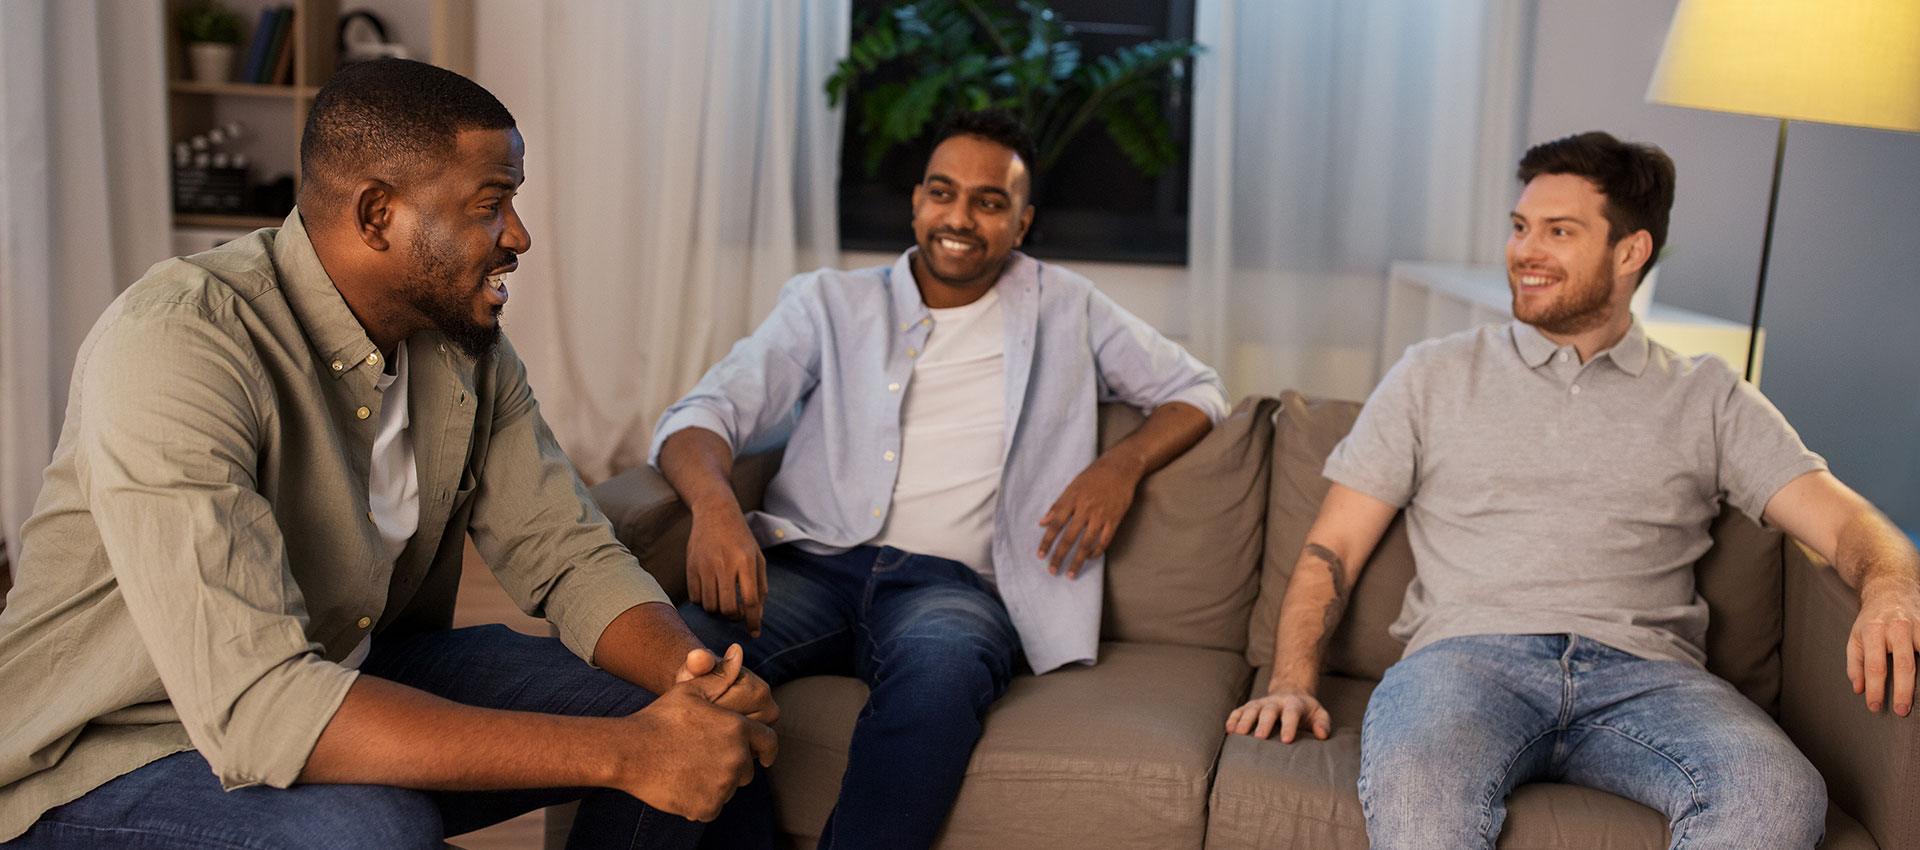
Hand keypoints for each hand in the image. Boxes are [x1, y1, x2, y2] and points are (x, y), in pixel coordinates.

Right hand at [614, 648, 778, 820]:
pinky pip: (712, 806)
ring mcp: (723, 785)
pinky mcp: (708, 806)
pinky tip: (681, 786)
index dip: (767, 749)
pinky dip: (701, 801)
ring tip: (688, 770)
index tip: (766, 757)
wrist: (630, 751)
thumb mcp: (690, 691)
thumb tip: (739, 652)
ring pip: (729, 788)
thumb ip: (720, 676)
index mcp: (737, 728)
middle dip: (733, 765)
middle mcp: (736, 758)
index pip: (768, 742)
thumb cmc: (659, 718)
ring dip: (716, 784)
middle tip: (704, 759)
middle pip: (747, 769)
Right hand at [686, 506, 766, 636]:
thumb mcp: (757, 558)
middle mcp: (725, 564)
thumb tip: (757, 617)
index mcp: (745, 561)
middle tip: (737, 612)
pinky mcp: (690, 567)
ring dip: (718, 610)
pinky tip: (710, 593)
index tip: (754, 632)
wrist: (715, 513)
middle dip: (734, 617)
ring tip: (723, 600)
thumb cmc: (741, 539)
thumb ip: (760, 587)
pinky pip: (696, 599)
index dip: (754, 620)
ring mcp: (705, 566)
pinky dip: (704, 603)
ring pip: (710, 607)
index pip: (751, 600)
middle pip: (728, 608)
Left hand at [1038, 457, 1140, 578]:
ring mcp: (1101, 515)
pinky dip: (1096, 552)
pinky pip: (1104, 540)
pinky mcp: (1114, 519)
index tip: (1041, 556)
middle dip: (1059, 556)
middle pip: (1069, 538)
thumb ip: (1057, 506)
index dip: (1047, 542)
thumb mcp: (1071, 486)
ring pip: (1086, 543)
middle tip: (1052, 571)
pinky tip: (1090, 558)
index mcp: (1071, 499)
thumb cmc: (1093, 476)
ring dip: (1077, 560)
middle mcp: (1085, 509)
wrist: (1119, 468)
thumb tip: (1042, 522)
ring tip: (1070, 573)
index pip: (1055, 525)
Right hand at [1226, 685, 1329, 742]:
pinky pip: (1239, 711)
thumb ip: (1322, 724)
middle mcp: (1276, 702)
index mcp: (1294, 704)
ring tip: (1238, 734)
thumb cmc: (1306, 711)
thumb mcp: (1319, 714)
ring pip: (1251, 709)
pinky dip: (1233, 719)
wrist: (1291, 692)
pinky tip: (1229, 730)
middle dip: (1263, 723)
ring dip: (1244, 720)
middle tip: (1259, 737)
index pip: (1291, 713)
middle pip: (1268, 710)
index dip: (1289, 725)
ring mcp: (1261, 703)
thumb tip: (1321, 735)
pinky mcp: (1250, 706)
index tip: (1286, 740)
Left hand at [1848, 579, 1919, 715]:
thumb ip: (1855, 664)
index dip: (1875, 689)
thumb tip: (1859, 690)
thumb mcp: (1855, 638)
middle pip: (1904, 664)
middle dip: (1903, 690)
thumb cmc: (1871, 620)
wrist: (1891, 589)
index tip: (1874, 707)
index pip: (1875, 666)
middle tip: (1901, 711)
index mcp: (1873, 632)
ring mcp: (1918, 626)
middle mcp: (1897, 628)